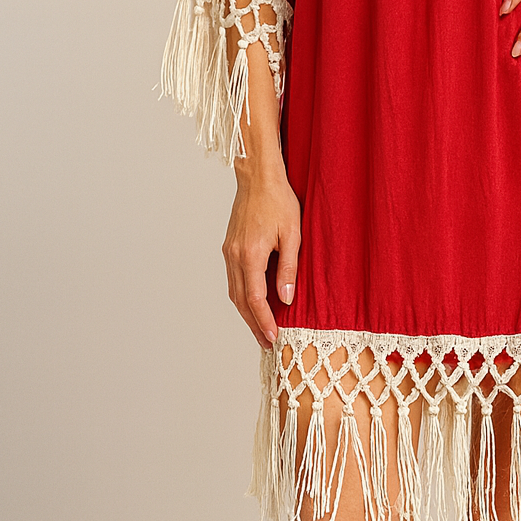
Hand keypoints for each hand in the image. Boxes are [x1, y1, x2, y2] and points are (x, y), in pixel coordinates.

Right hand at [222, 165, 300, 349]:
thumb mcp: (292, 234)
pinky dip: (242, 296)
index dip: (264, 321)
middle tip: (266, 343)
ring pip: (234, 292)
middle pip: (240, 301)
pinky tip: (253, 302)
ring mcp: (228, 252)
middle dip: (253, 324)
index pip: (255, 299)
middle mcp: (234, 256)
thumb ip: (288, 268)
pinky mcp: (229, 247)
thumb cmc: (279, 200)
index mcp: (250, 254)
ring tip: (260, 328)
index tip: (273, 337)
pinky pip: (233, 279)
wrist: (258, 178)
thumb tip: (286, 298)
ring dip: (246, 313)